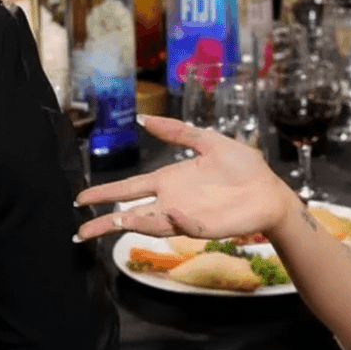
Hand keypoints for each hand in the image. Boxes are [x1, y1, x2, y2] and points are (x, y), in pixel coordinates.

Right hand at [75, 115, 289, 241]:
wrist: (269, 190)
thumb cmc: (242, 168)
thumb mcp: (208, 141)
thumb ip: (177, 132)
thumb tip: (145, 120)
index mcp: (169, 181)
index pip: (130, 189)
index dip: (106, 194)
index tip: (81, 199)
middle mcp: (172, 201)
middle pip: (132, 213)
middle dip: (106, 221)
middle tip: (80, 229)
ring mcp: (188, 217)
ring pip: (153, 224)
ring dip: (134, 224)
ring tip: (113, 222)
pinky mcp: (207, 227)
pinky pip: (189, 227)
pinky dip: (179, 222)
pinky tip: (172, 214)